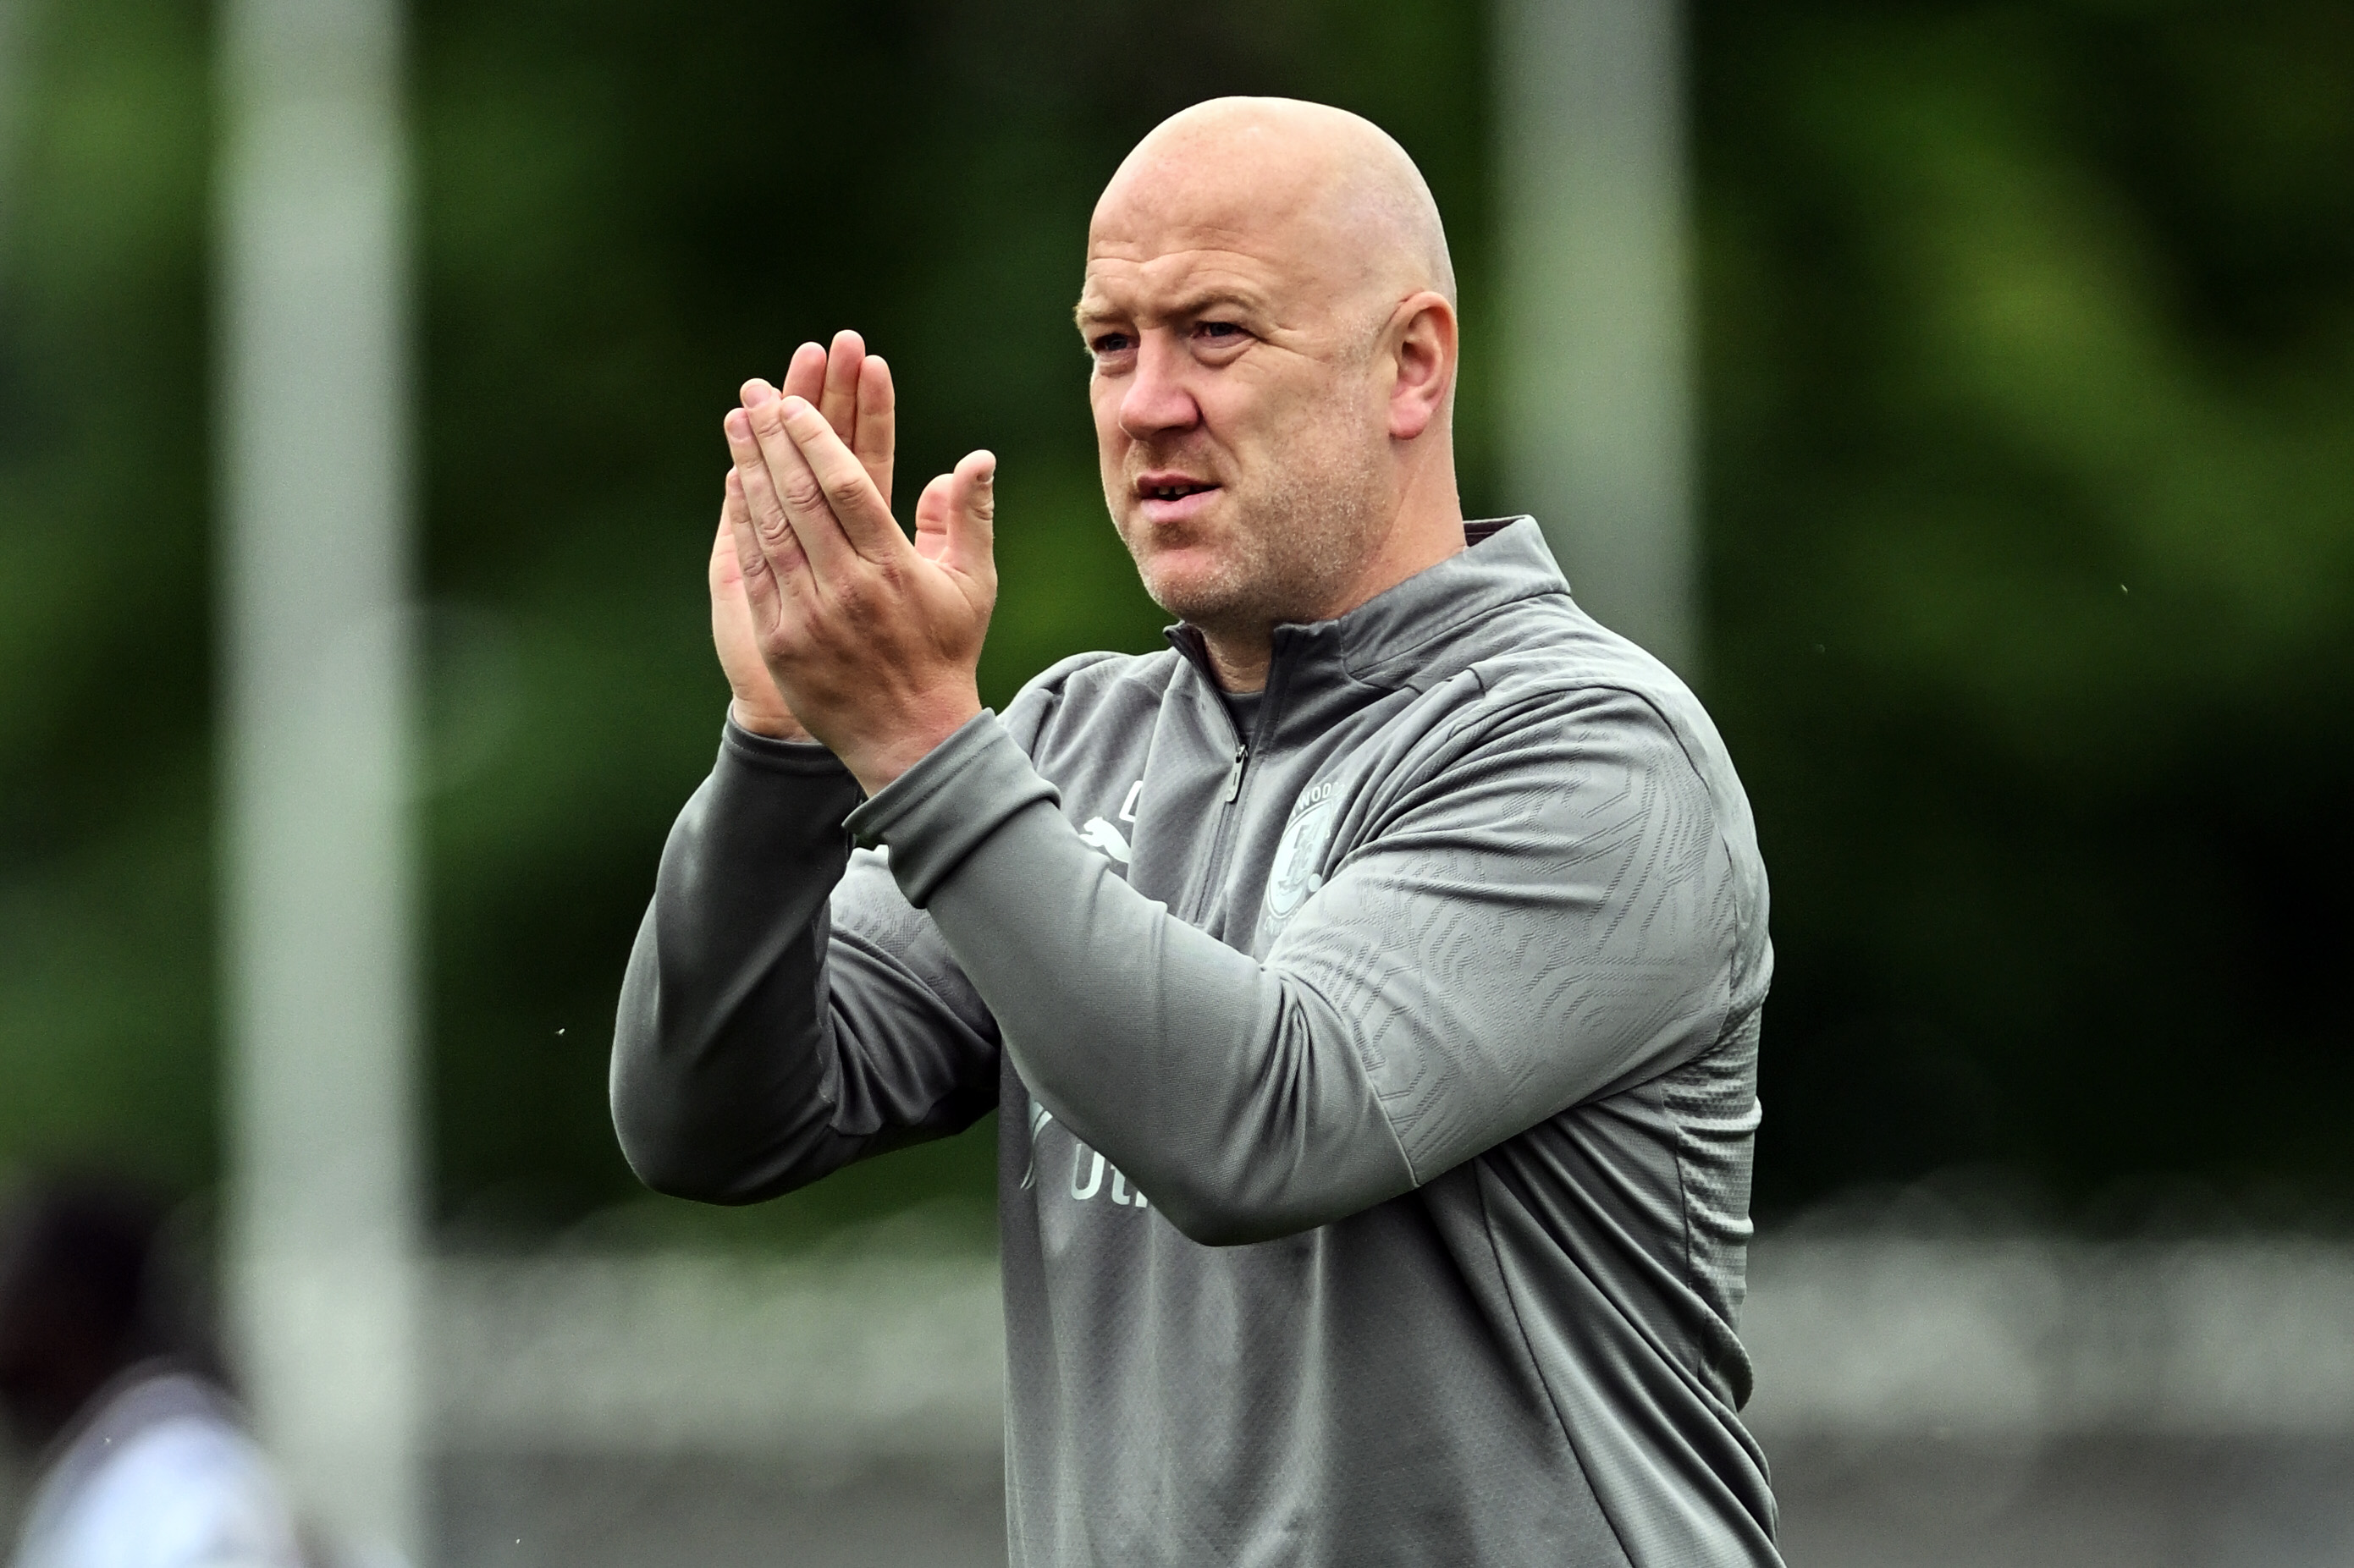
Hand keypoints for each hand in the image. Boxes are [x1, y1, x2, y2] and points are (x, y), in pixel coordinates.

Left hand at [722, 371, 996, 795]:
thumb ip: (970, 518)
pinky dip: (742, 523)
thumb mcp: (973, 586)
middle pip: (801, 497)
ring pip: (771, 527)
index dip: (816, 437)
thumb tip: (977, 458)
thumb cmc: (944, 654)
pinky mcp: (780, 641)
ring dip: (750, 470)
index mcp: (893, 568)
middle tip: (755, 393)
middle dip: (775, 439)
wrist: (910, 738)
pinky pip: (756, 569)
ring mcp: (808, 615)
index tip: (794, 402)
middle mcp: (847, 587)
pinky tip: (735, 486)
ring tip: (737, 424)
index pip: (847, 486)